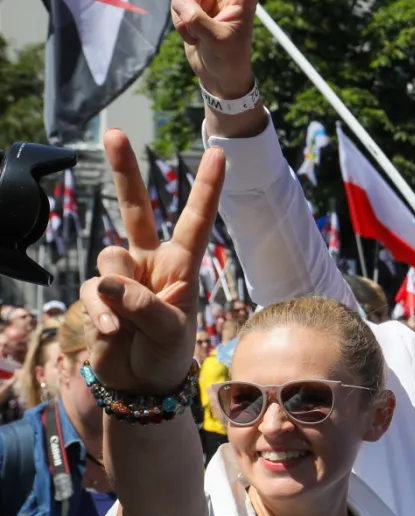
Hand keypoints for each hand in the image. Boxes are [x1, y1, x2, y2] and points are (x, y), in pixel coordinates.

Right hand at [80, 132, 226, 393]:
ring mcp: (121, 276)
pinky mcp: (96, 294)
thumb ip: (145, 306)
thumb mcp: (170, 330)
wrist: (141, 381)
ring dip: (116, 296)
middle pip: (136, 209)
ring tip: (130, 325)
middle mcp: (150, 261)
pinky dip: (101, 315)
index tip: (220, 152)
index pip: (196, 219)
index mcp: (182, 263)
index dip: (207, 187)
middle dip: (125, 172)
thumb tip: (108, 285)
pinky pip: (92, 293)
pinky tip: (113, 334)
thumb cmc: (168, 352)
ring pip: (109, 262)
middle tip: (114, 134)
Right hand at [170, 0, 284, 99]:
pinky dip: (180, 23)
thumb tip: (181, 5)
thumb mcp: (217, 41)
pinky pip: (176, 4)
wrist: (217, 75)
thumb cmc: (228, 59)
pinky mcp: (191, 2)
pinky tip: (192, 35)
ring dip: (187, 16)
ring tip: (200, 34)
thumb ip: (198, 20)